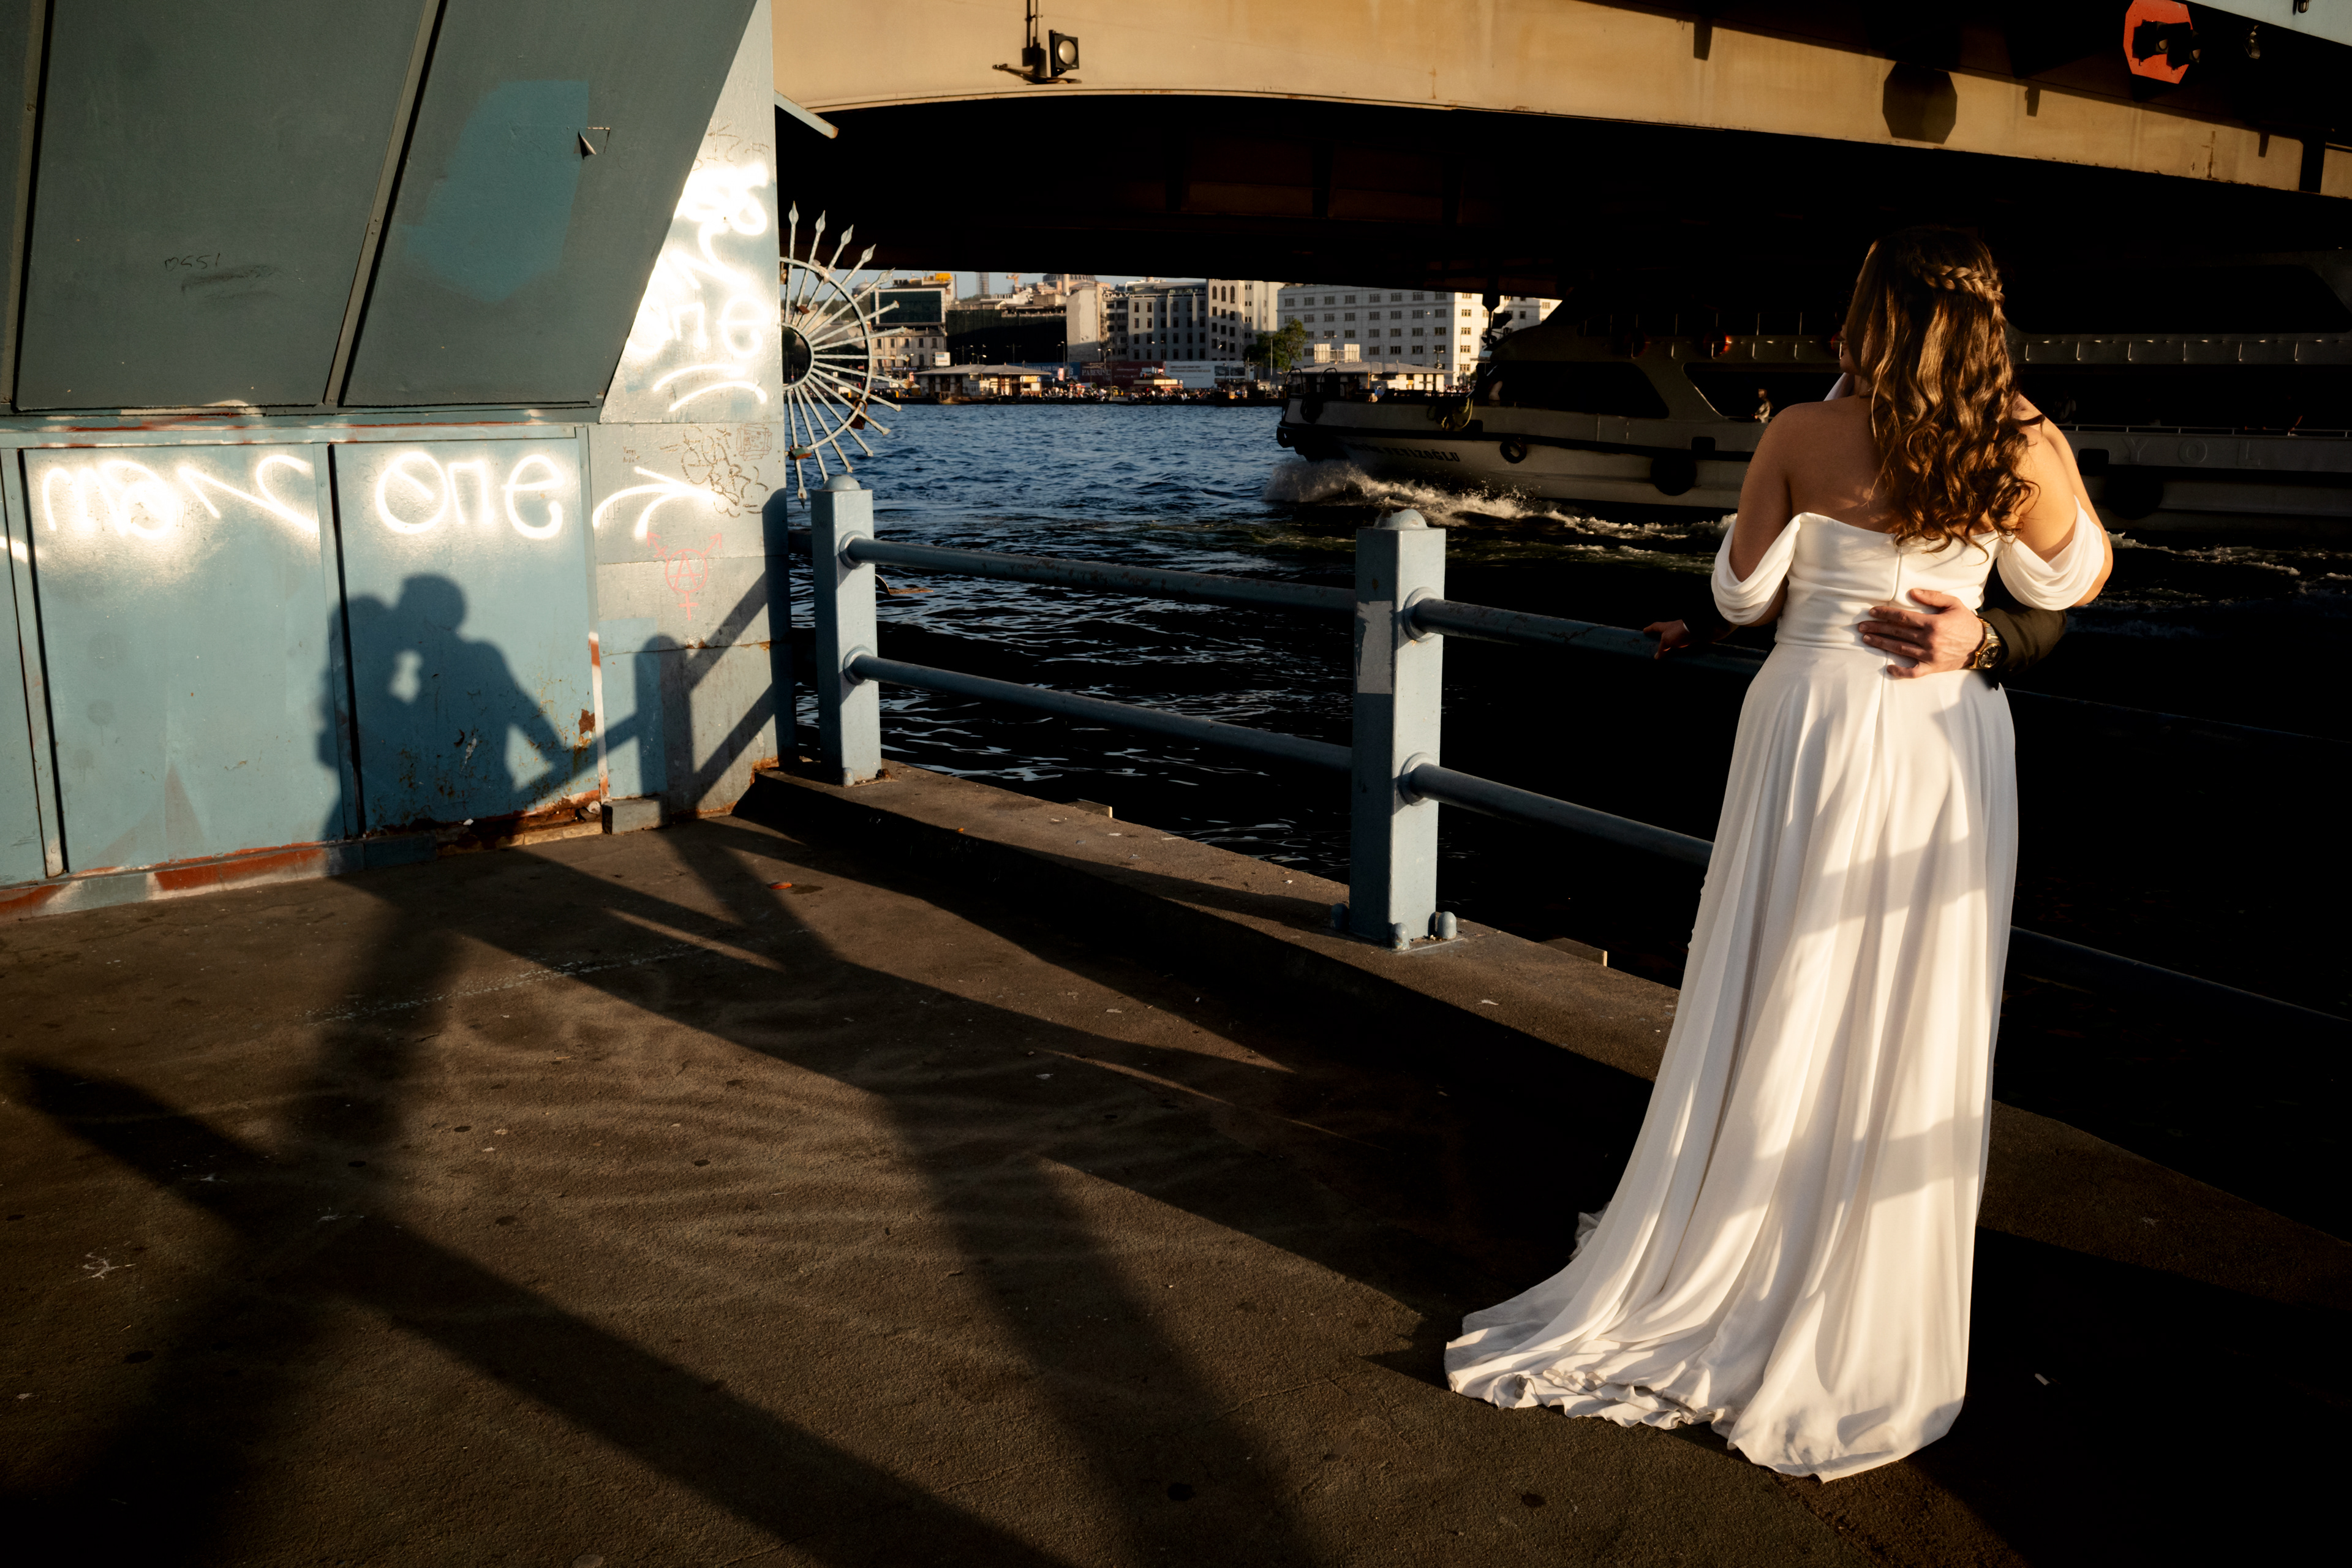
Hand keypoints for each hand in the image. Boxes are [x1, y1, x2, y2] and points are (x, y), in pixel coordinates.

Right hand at [1644, 619, 1696, 659]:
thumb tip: (1656, 657)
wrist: (1698, 630)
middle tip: (1654, 645)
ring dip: (1670, 645)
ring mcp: (1681, 633)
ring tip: (1666, 654)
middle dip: (1659, 638)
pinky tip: (1678, 655)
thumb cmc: (1679, 632)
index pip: (1654, 626)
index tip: (1644, 632)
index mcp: (1665, 626)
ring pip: (1673, 639)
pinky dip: (1679, 649)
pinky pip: (1682, 644)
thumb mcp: (1666, 641)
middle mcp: (1673, 628)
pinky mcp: (1689, 637)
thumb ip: (1661, 649)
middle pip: (1664, 632)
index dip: (1649, 629)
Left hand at [1858, 589, 1983, 677]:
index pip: (1902, 617)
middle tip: (1861, 626)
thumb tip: (1911, 592)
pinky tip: (1888, 667)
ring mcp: (1929, 655)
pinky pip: (1913, 672)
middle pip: (1897, 632)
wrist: (1983, 645)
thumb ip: (1932, 597)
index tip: (1872, 612)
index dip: (1885, 614)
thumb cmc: (1966, 622)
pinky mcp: (1932, 667)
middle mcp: (1929, 640)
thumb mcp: (1953, 604)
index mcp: (1933, 623)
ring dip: (1882, 644)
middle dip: (1877, 628)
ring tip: (1867, 639)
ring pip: (1900, 649)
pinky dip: (1900, 671)